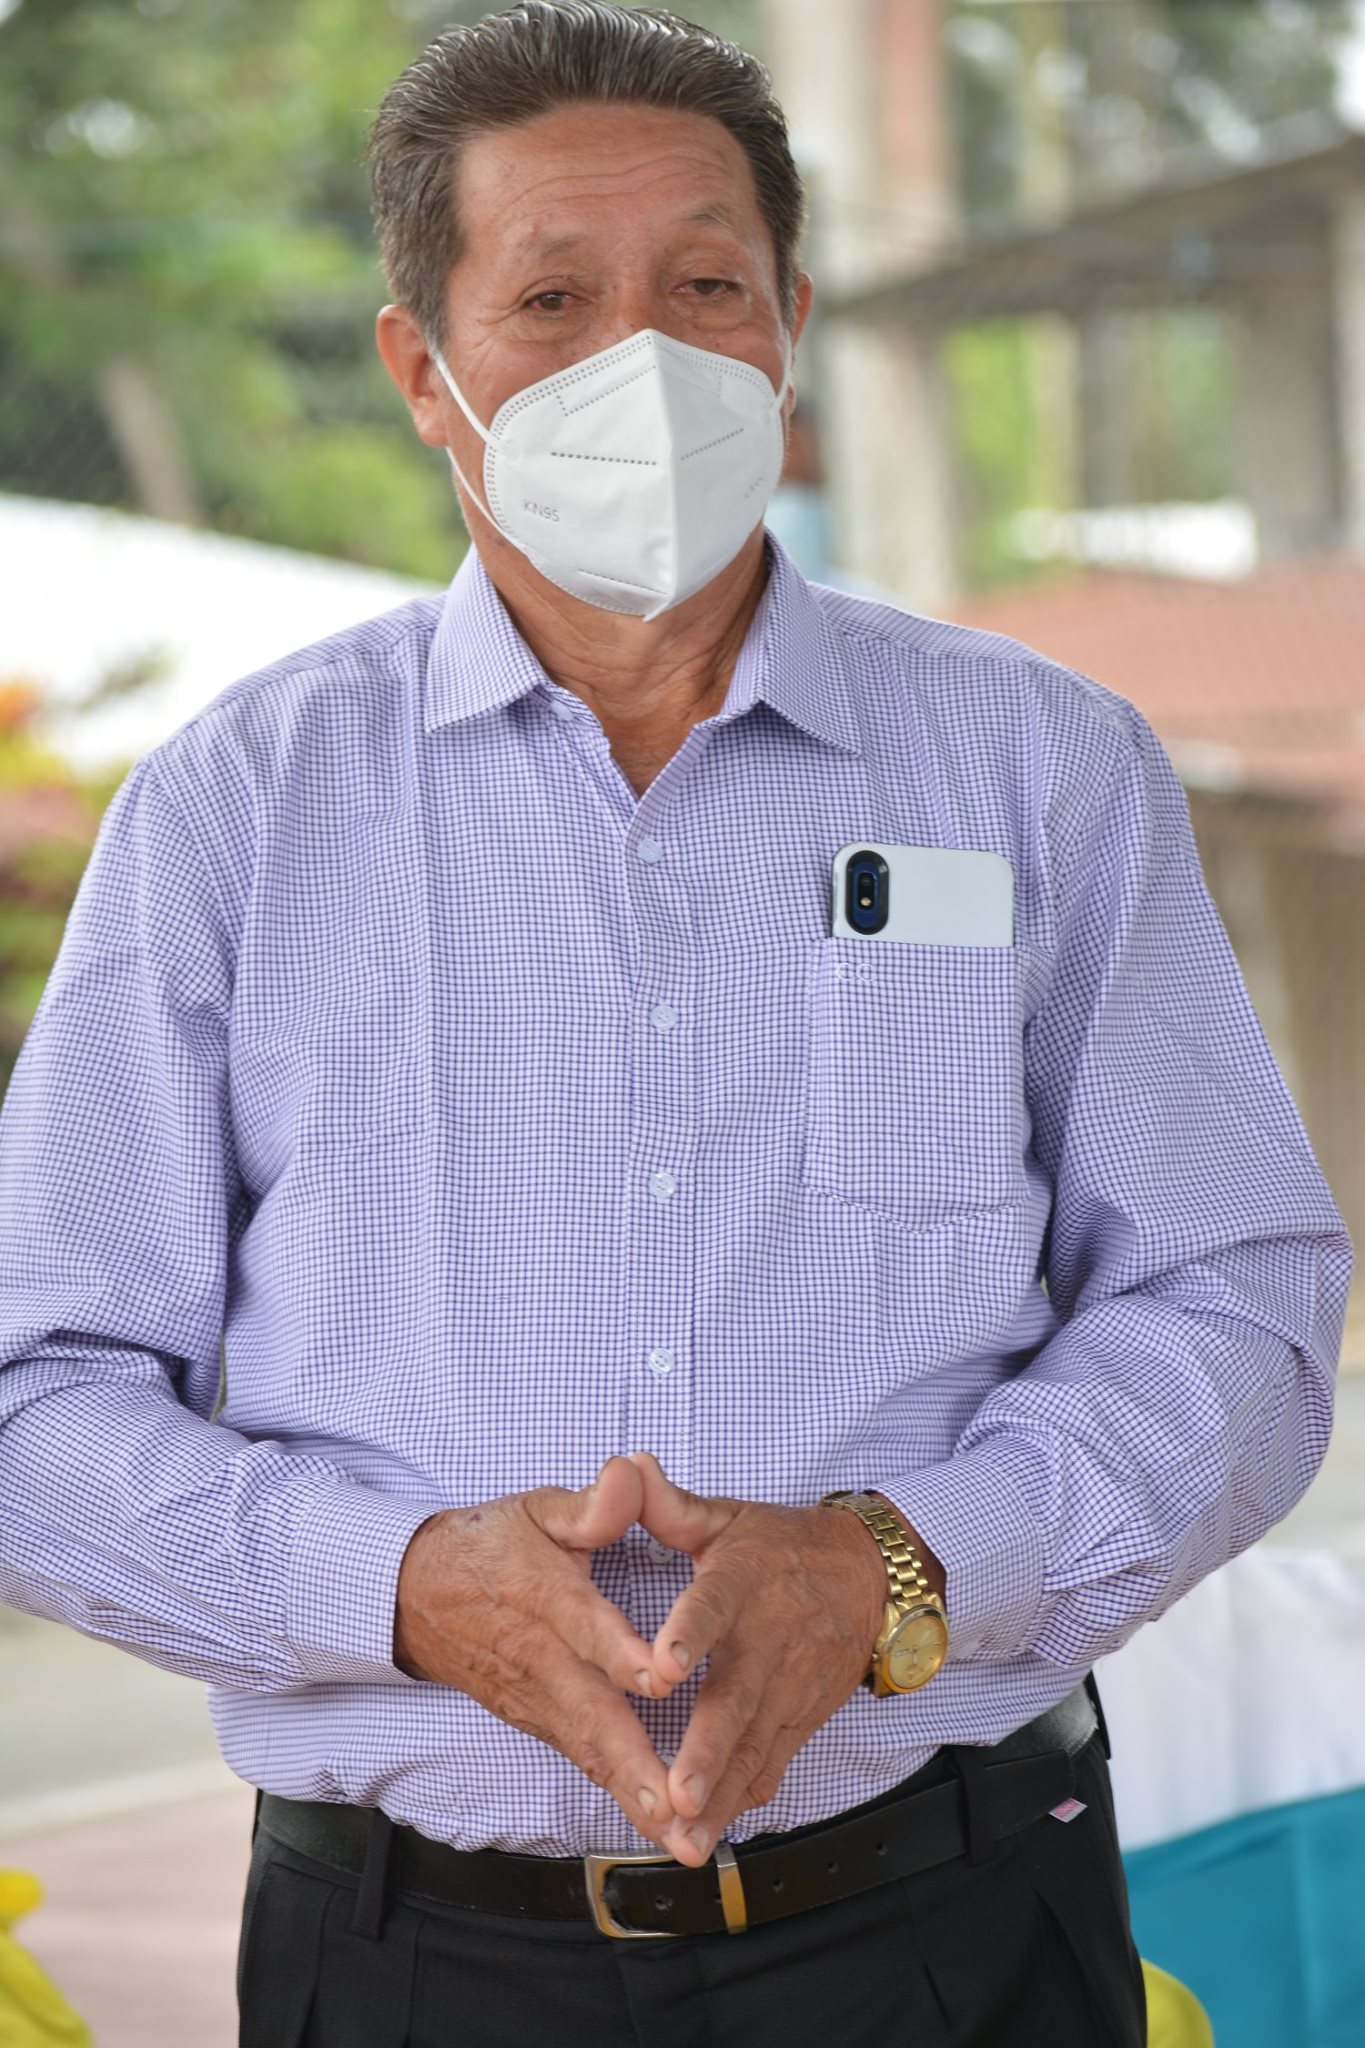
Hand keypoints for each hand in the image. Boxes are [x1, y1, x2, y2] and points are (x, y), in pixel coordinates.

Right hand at [393, 1456, 677, 1850]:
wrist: (414, 1595)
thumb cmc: (490, 1545)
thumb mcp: (537, 1509)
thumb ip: (591, 1503)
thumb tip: (632, 1473)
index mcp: (546, 1599)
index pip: (588, 1629)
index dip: (624, 1652)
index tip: (666, 1675)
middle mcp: (543, 1660)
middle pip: (592, 1718)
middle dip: (638, 1767)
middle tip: (682, 1811)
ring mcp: (537, 1700)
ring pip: (589, 1753)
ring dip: (634, 1797)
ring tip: (682, 1839)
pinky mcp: (536, 1721)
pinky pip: (581, 1758)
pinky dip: (618, 1793)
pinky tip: (658, 1823)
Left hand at [627, 1452, 892, 1867]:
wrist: (871, 1578)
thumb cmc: (780, 1549)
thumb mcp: (727, 1518)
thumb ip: (668, 1506)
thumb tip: (626, 1468)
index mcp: (741, 1582)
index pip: (713, 1606)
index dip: (689, 1634)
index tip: (660, 1666)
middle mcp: (767, 1640)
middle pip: (736, 1699)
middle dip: (706, 1751)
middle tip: (677, 1793)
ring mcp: (788, 1687)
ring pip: (754, 1747)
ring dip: (720, 1795)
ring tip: (686, 1837)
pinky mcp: (800, 1718)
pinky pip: (772, 1763)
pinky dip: (745, 1799)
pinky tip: (714, 1831)